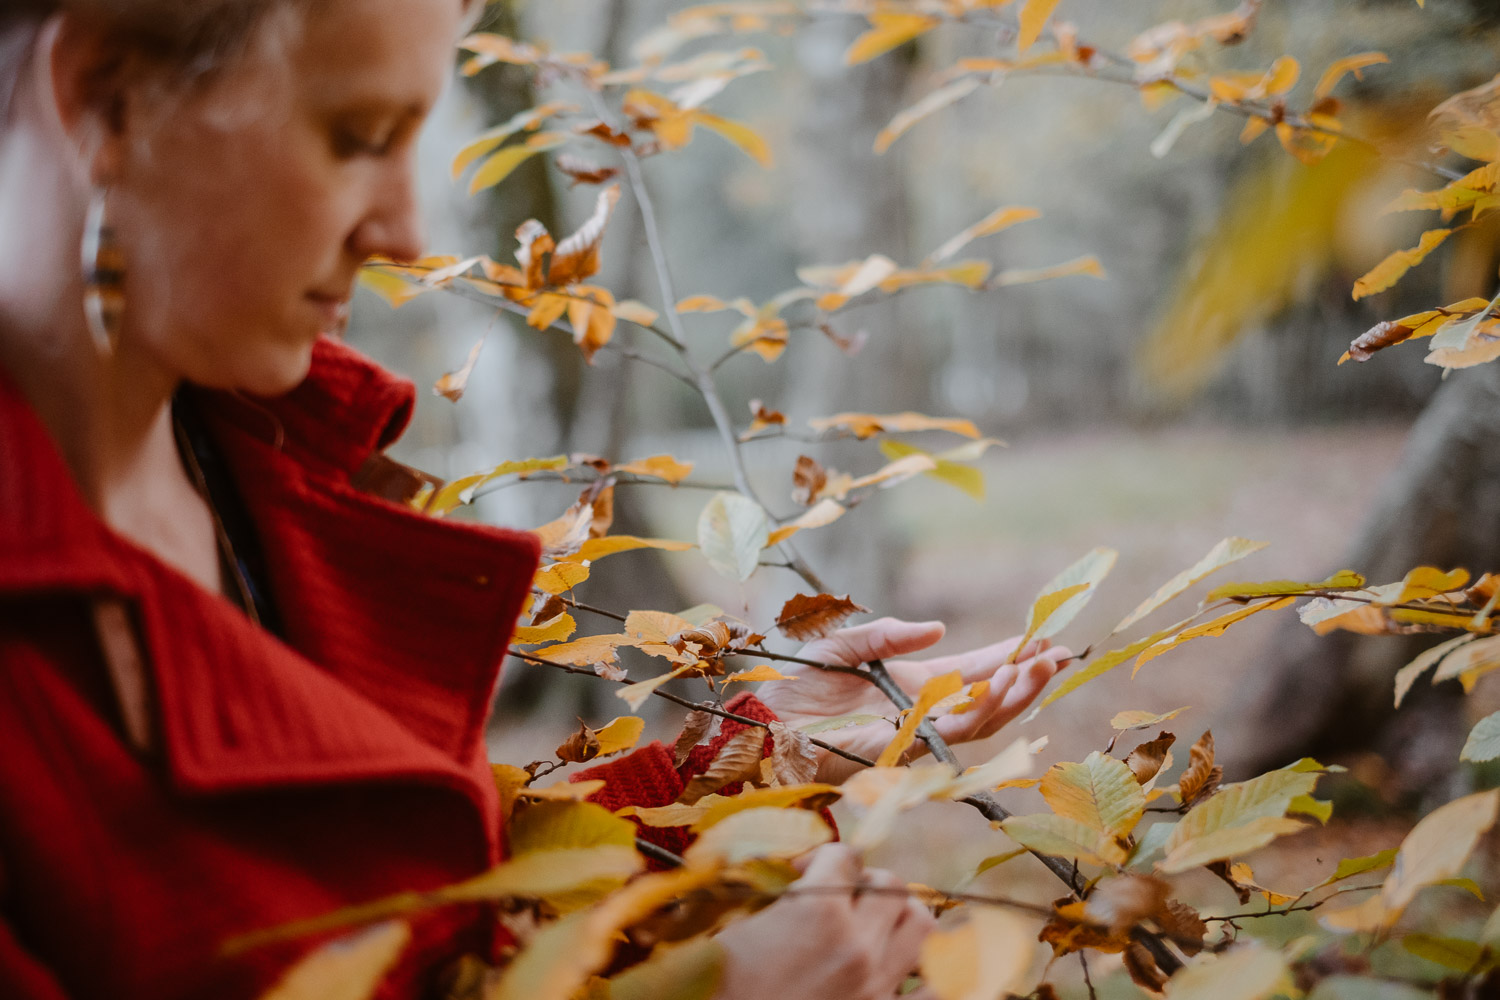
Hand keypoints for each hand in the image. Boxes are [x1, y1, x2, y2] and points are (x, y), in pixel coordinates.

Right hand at [714, 845, 934, 999]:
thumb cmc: (723, 984)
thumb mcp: (737, 929)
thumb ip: (774, 896)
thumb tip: (791, 876)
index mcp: (817, 911)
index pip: (844, 855)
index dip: (822, 858)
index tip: (801, 873)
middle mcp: (858, 944)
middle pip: (889, 883)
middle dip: (864, 883)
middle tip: (841, 899)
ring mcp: (878, 984)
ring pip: (922, 924)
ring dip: (901, 918)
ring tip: (880, 926)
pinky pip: (939, 990)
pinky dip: (936, 975)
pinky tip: (915, 969)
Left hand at [757, 618, 1071, 782]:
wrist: (763, 725)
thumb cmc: (797, 687)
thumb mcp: (844, 645)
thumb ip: (889, 635)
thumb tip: (939, 628)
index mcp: (914, 686)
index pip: (974, 672)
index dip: (1010, 658)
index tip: (1044, 641)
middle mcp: (923, 712)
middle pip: (989, 699)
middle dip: (1027, 679)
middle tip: (1061, 655)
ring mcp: (917, 733)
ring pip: (980, 720)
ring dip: (1014, 695)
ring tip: (1040, 668)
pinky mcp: (904, 748)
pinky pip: (951, 733)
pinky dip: (980, 710)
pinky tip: (1003, 688)